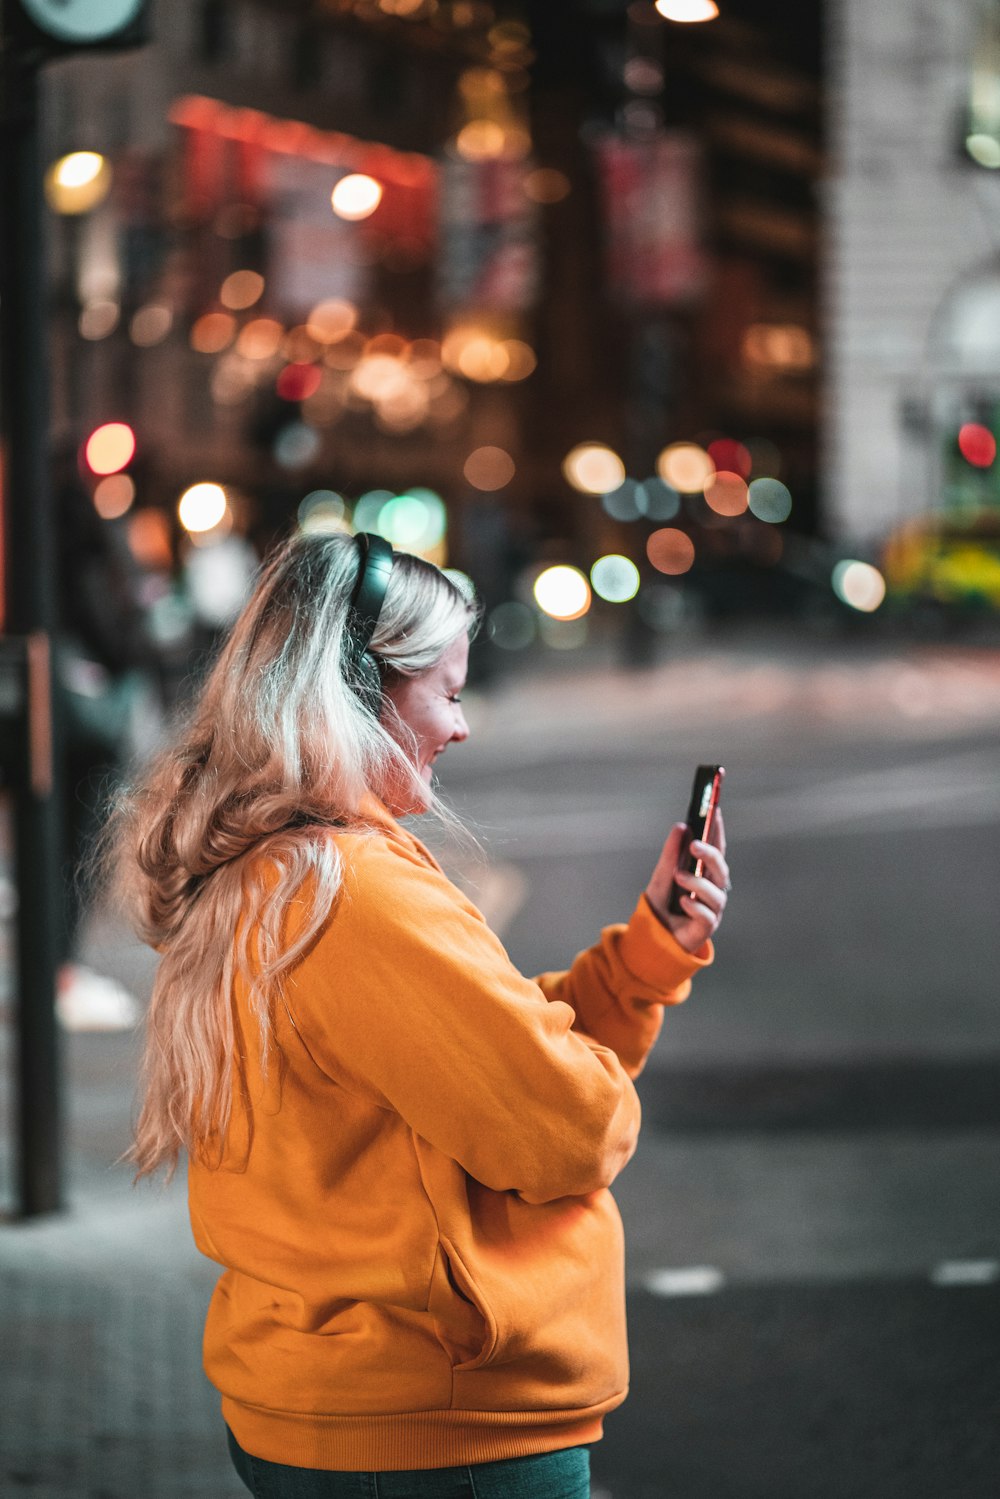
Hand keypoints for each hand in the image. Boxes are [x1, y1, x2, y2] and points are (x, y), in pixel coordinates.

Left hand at [645, 810, 728, 953]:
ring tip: (679, 877)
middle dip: (710, 855)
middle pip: (721, 869)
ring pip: (716, 893)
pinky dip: (695, 906)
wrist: (651, 934)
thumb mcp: (662, 874)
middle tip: (695, 845)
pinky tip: (683, 902)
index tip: (715, 810)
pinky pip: (708, 916)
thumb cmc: (662, 903)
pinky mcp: (706, 927)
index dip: (717, 830)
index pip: (715, 848)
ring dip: (698, 882)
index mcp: (704, 873)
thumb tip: (681, 827)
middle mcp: (712, 889)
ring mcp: (712, 909)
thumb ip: (672, 853)